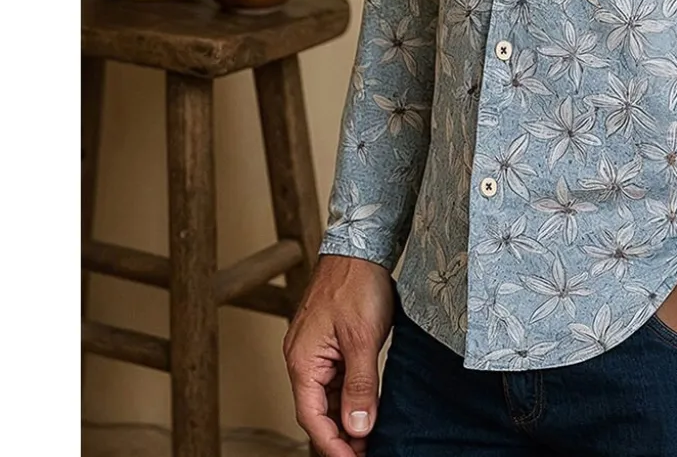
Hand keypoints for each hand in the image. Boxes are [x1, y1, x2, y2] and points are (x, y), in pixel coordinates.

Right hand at [283, 254, 393, 456]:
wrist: (361, 244)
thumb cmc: (357, 282)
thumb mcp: (364, 338)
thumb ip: (361, 386)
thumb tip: (357, 428)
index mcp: (302, 361)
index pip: (312, 418)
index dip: (333, 445)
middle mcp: (303, 358)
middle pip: (318, 411)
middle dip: (341, 435)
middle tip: (368, 451)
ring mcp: (315, 349)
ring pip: (328, 395)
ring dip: (347, 416)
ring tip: (371, 435)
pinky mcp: (329, 341)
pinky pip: (336, 377)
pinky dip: (351, 394)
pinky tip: (368, 405)